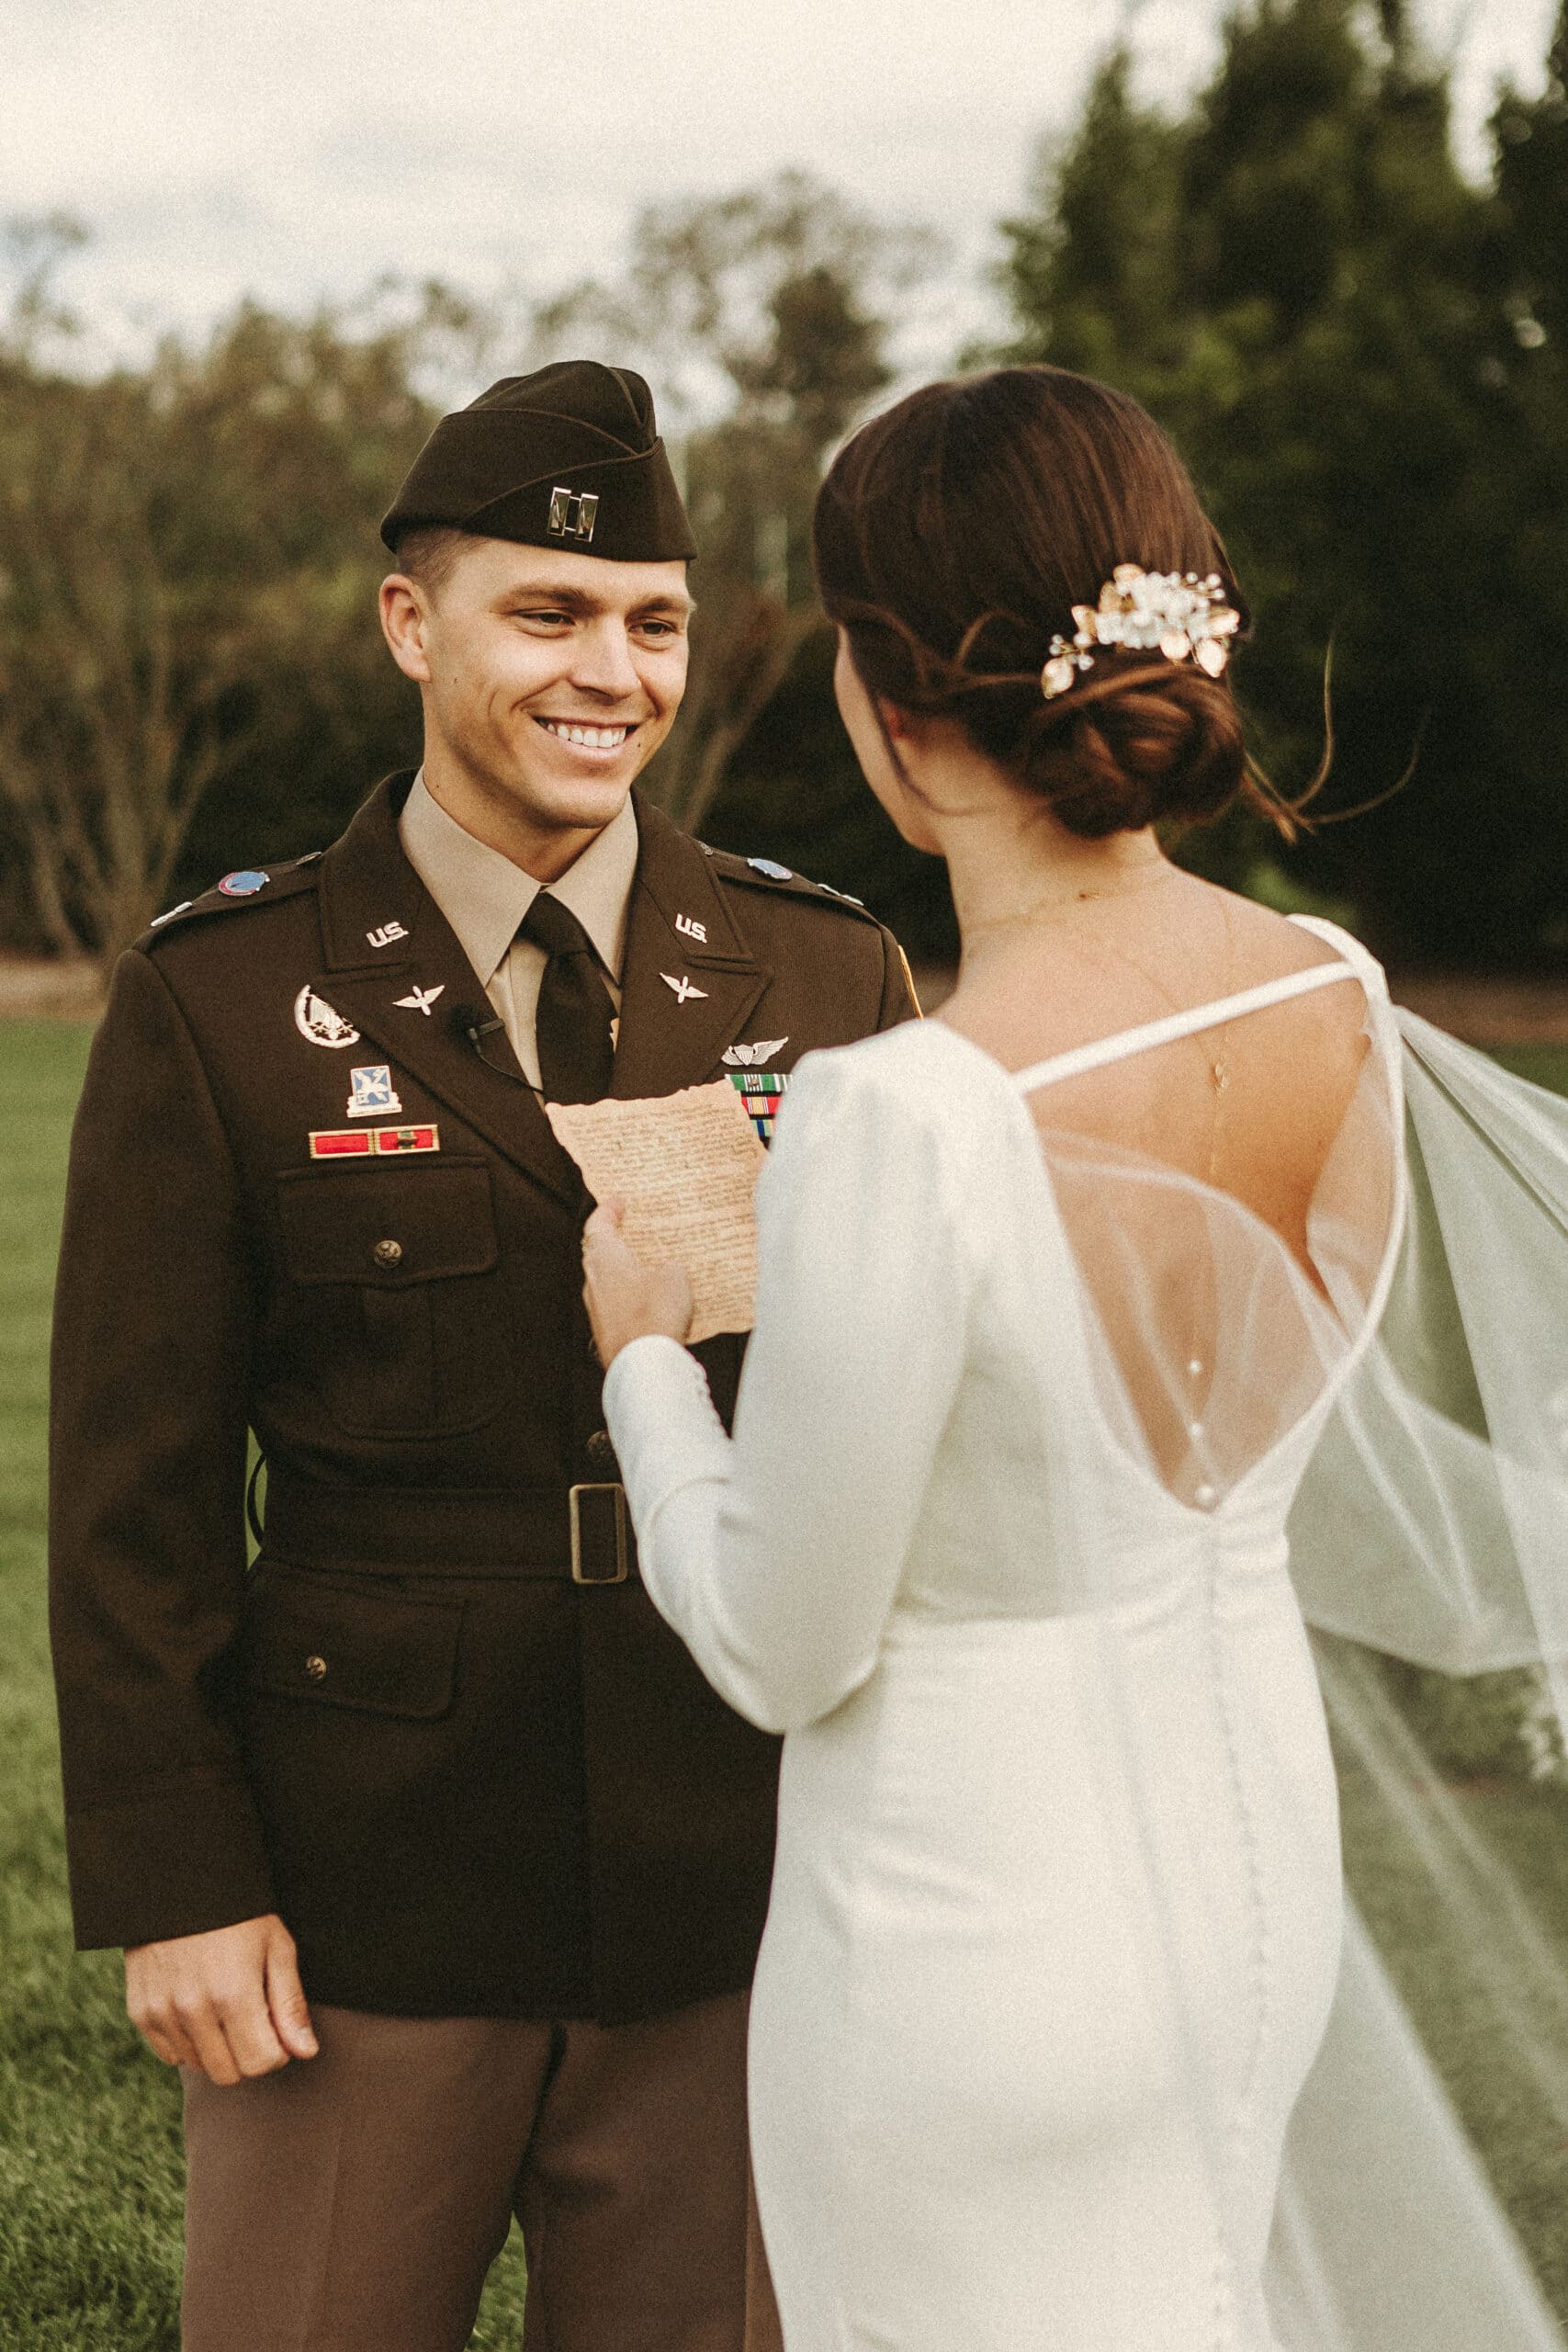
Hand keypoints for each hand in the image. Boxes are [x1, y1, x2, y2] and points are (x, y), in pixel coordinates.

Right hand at [125, 1912, 317, 2085]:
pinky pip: (170, 2055)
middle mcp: (193, 2009)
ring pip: (199, 2066)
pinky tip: (198, 2008)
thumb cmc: (240, 1916)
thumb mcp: (276, 1948)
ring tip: (224, 2007)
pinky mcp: (141, 2012)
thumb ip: (290, 2005)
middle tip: (252, 2019)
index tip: (277, 2029)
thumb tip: (305, 2052)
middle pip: (229, 2074)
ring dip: (218, 2049)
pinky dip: (188, 2042)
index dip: (277, 2052)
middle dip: (247, 2055)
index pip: (260, 2063)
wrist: (181, 1884)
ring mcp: (162, 2013)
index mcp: (234, 1993)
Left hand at [583, 1197, 693, 1367]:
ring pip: (607, 1281)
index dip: (607, 1211)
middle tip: (631, 1230)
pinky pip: (617, 1306)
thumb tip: (668, 1272)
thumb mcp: (675, 1277)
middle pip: (598, 1253)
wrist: (643, 1363)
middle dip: (614, 1241)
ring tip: (649, 1268)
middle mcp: (593, 1282)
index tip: (617, 1201)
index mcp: (604, 1259)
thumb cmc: (654, 1314)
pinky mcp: (606, 1332)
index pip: (597, 1226)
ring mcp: (597, 1309)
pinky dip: (630, 1298)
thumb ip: (670, 1268)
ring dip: (623, 1272)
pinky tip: (651, 1302)